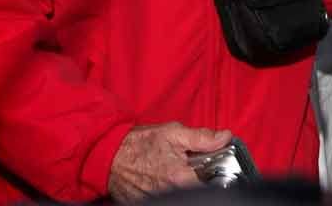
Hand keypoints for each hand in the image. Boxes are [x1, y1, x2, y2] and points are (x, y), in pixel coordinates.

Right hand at [108, 122, 231, 200]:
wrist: (107, 155)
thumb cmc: (138, 143)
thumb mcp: (173, 133)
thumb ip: (202, 137)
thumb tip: (224, 137)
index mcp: (179, 177)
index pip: (210, 182)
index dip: (213, 172)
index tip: (210, 164)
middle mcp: (169, 194)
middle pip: (194, 189)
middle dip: (195, 177)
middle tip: (187, 164)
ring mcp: (156, 200)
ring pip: (180, 194)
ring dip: (180, 183)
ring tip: (170, 169)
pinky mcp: (145, 204)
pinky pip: (164, 198)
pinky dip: (166, 189)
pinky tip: (159, 177)